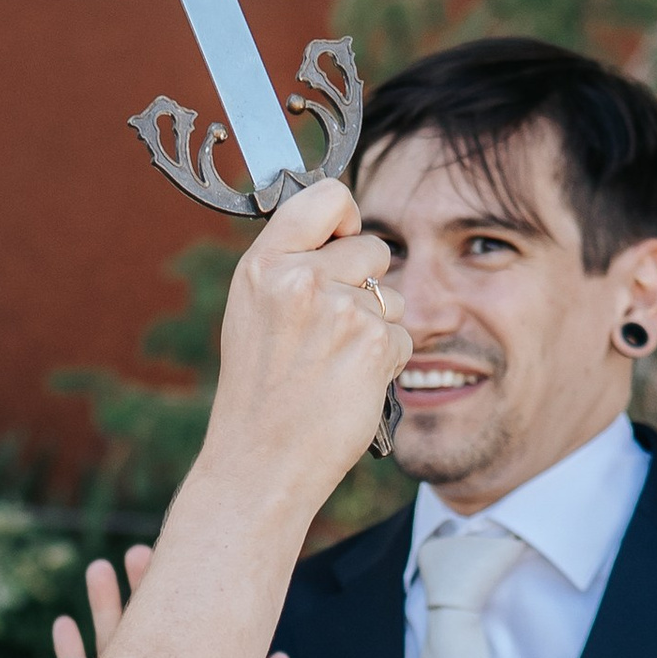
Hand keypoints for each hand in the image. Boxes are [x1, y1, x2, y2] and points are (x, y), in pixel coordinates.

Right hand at [197, 179, 408, 518]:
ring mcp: (340, 310)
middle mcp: (300, 279)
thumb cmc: (259, 392)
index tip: (343, 243)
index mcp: (263, 264)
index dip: (346, 219)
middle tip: (330, 332)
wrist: (260, 461)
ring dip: (377, 329)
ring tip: (334, 366)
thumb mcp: (253, 312)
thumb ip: (291, 265)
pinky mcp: (374, 344)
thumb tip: (343, 227)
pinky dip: (386, 363)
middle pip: (373, 248)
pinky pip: (403, 337)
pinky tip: (350, 386)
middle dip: (366, 285)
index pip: (328, 196)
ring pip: (392, 297)